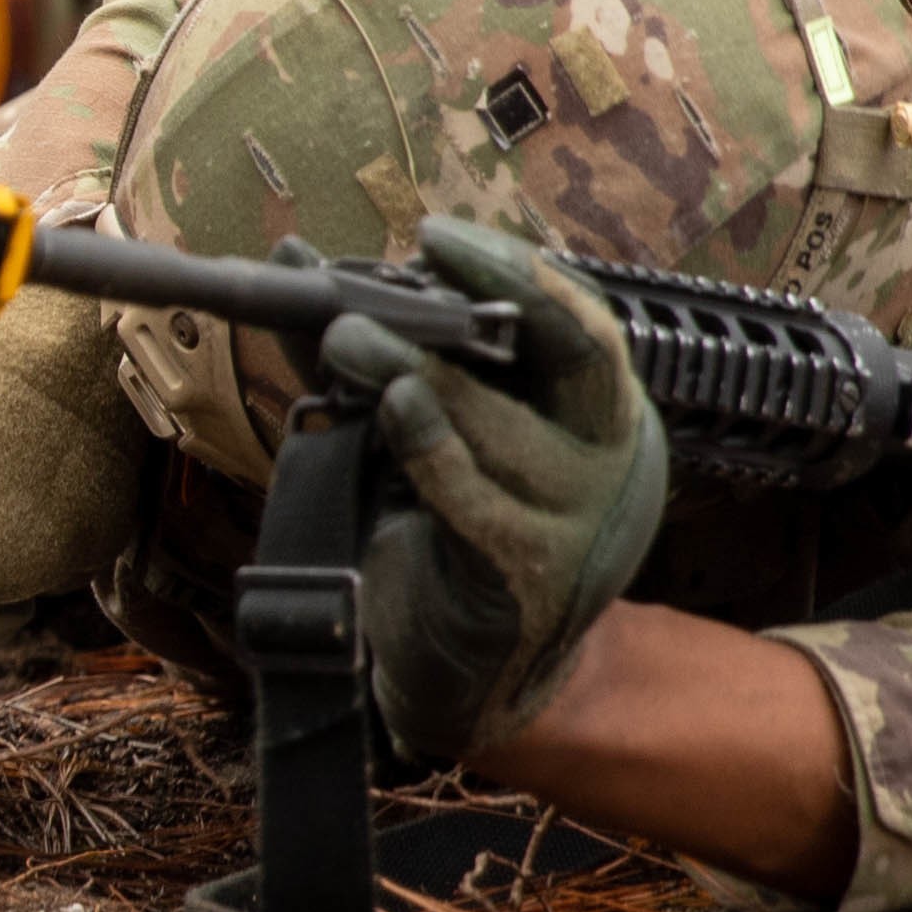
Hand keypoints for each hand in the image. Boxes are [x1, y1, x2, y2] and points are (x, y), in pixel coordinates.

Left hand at [313, 220, 668, 767]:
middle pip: (582, 353)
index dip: (515, 271)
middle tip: (410, 262)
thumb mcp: (425, 431)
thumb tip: (298, 262)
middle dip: (498, 293)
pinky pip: (478, 504)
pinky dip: (432, 449)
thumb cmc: (445, 532)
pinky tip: (392, 410)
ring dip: (418, 372)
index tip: (437, 237)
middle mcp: (613, 461)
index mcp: (599, 414)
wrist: (469, 674)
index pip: (581, 322)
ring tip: (347, 340)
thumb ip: (374, 349)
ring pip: (505, 427)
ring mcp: (581, 525)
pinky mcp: (528, 582)